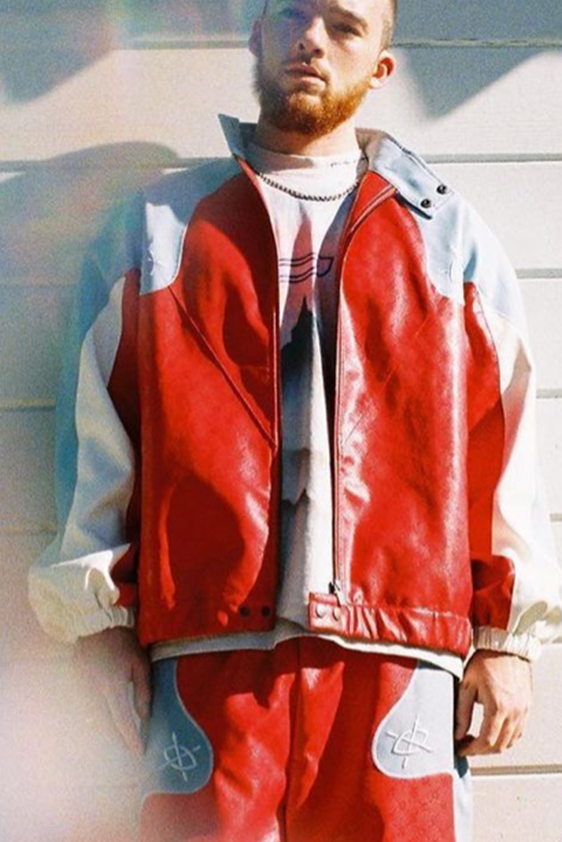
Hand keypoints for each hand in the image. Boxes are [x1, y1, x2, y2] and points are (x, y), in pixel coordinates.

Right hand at [76, 626, 151, 756]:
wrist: (96, 622)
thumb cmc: (123, 641)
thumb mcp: (140, 663)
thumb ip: (143, 690)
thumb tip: (145, 715)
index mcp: (111, 686)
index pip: (121, 721)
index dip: (130, 739)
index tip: (139, 753)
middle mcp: (93, 691)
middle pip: (105, 725)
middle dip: (118, 738)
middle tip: (132, 746)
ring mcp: (82, 688)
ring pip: (93, 718)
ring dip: (106, 729)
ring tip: (121, 735)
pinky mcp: (77, 683)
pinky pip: (87, 707)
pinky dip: (97, 716)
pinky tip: (107, 718)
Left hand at [454, 649, 532, 756]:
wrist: (505, 646)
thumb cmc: (486, 660)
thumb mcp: (467, 684)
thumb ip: (461, 712)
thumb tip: (458, 732)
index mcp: (498, 706)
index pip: (486, 741)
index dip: (471, 749)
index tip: (461, 748)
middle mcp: (514, 712)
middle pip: (499, 746)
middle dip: (481, 750)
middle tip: (467, 745)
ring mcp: (523, 710)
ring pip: (510, 741)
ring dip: (494, 745)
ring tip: (479, 739)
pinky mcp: (527, 707)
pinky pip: (519, 732)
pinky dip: (507, 737)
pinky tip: (495, 731)